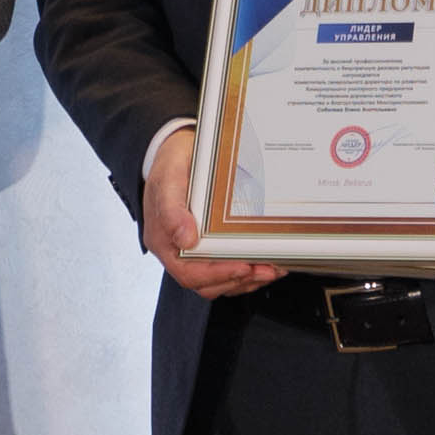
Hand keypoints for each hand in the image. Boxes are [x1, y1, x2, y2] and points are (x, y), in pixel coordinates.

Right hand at [143, 123, 283, 299]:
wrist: (174, 152)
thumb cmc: (170, 166)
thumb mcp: (168, 180)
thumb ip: (172, 210)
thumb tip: (185, 239)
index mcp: (163, 240)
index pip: (189, 273)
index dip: (218, 275)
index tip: (243, 267)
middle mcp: (177, 250)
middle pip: (207, 283)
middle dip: (239, 280)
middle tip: (267, 270)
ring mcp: (193, 249)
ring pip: (219, 281)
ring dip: (247, 280)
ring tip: (272, 269)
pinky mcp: (208, 246)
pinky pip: (227, 269)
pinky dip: (248, 271)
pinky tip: (266, 262)